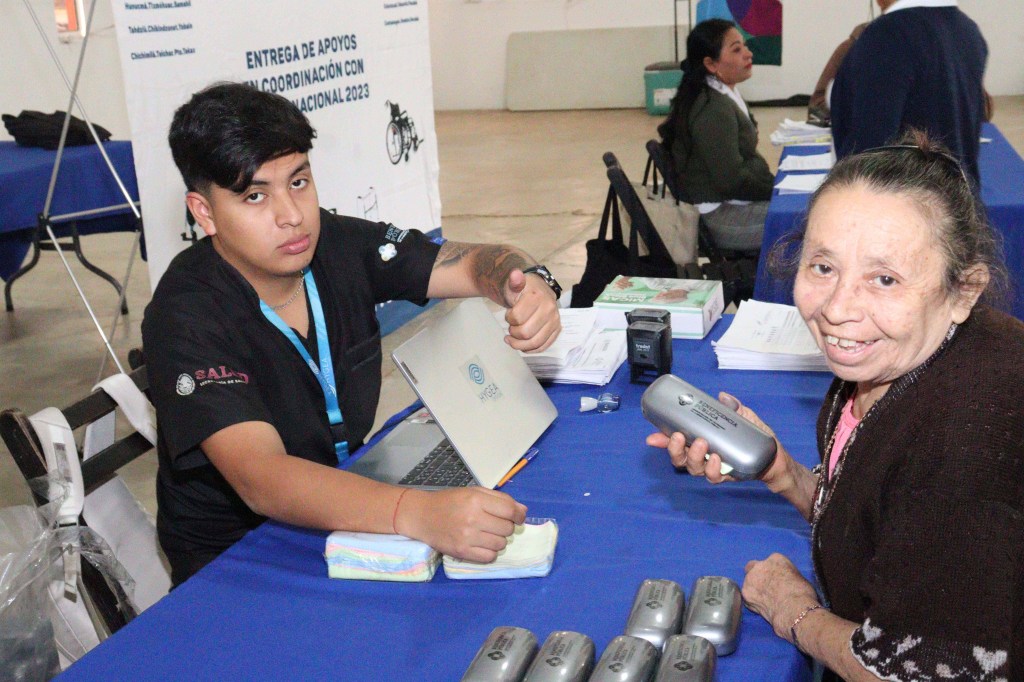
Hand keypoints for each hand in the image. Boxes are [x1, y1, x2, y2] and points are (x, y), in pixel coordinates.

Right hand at [396, 487, 527, 562]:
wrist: (422, 516)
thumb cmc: (449, 501)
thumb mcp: (473, 492)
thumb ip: (499, 499)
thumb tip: (523, 511)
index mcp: (476, 500)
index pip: (510, 511)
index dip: (518, 515)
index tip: (517, 517)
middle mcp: (473, 519)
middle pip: (507, 529)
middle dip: (505, 527)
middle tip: (494, 524)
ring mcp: (467, 537)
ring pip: (501, 544)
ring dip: (498, 540)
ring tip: (486, 534)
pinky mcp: (462, 552)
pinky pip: (490, 557)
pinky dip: (490, 552)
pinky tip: (482, 544)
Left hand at [502, 269, 561, 352]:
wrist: (537, 290)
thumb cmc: (523, 290)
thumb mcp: (514, 284)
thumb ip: (514, 281)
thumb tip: (515, 275)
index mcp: (538, 297)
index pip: (517, 318)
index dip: (509, 318)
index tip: (509, 314)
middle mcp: (550, 309)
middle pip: (525, 333)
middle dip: (513, 332)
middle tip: (511, 327)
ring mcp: (555, 321)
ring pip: (534, 343)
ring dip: (519, 344)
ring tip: (513, 338)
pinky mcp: (556, 330)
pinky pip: (543, 347)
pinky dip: (530, 349)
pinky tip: (522, 345)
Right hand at [646, 392, 791, 486]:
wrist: (774, 457)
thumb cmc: (756, 436)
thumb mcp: (745, 418)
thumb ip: (733, 408)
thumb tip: (723, 397)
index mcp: (702, 441)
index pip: (678, 442)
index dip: (662, 441)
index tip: (651, 438)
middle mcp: (704, 456)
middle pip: (680, 459)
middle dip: (674, 450)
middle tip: (679, 437)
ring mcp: (714, 467)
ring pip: (694, 469)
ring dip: (694, 458)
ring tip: (701, 445)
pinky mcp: (728, 475)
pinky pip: (715, 477)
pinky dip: (714, 469)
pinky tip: (718, 460)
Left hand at [742, 553, 819, 641]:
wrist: (793, 608)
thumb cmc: (802, 594)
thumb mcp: (798, 578)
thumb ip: (786, 576)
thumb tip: (785, 583)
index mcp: (776, 559)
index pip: (771, 562)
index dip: (773, 573)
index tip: (777, 581)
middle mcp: (760, 565)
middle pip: (754, 568)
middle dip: (758, 576)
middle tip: (766, 589)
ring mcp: (750, 578)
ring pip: (749, 582)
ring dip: (754, 589)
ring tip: (765, 601)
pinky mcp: (745, 592)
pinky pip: (747, 596)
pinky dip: (752, 601)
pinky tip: (761, 608)